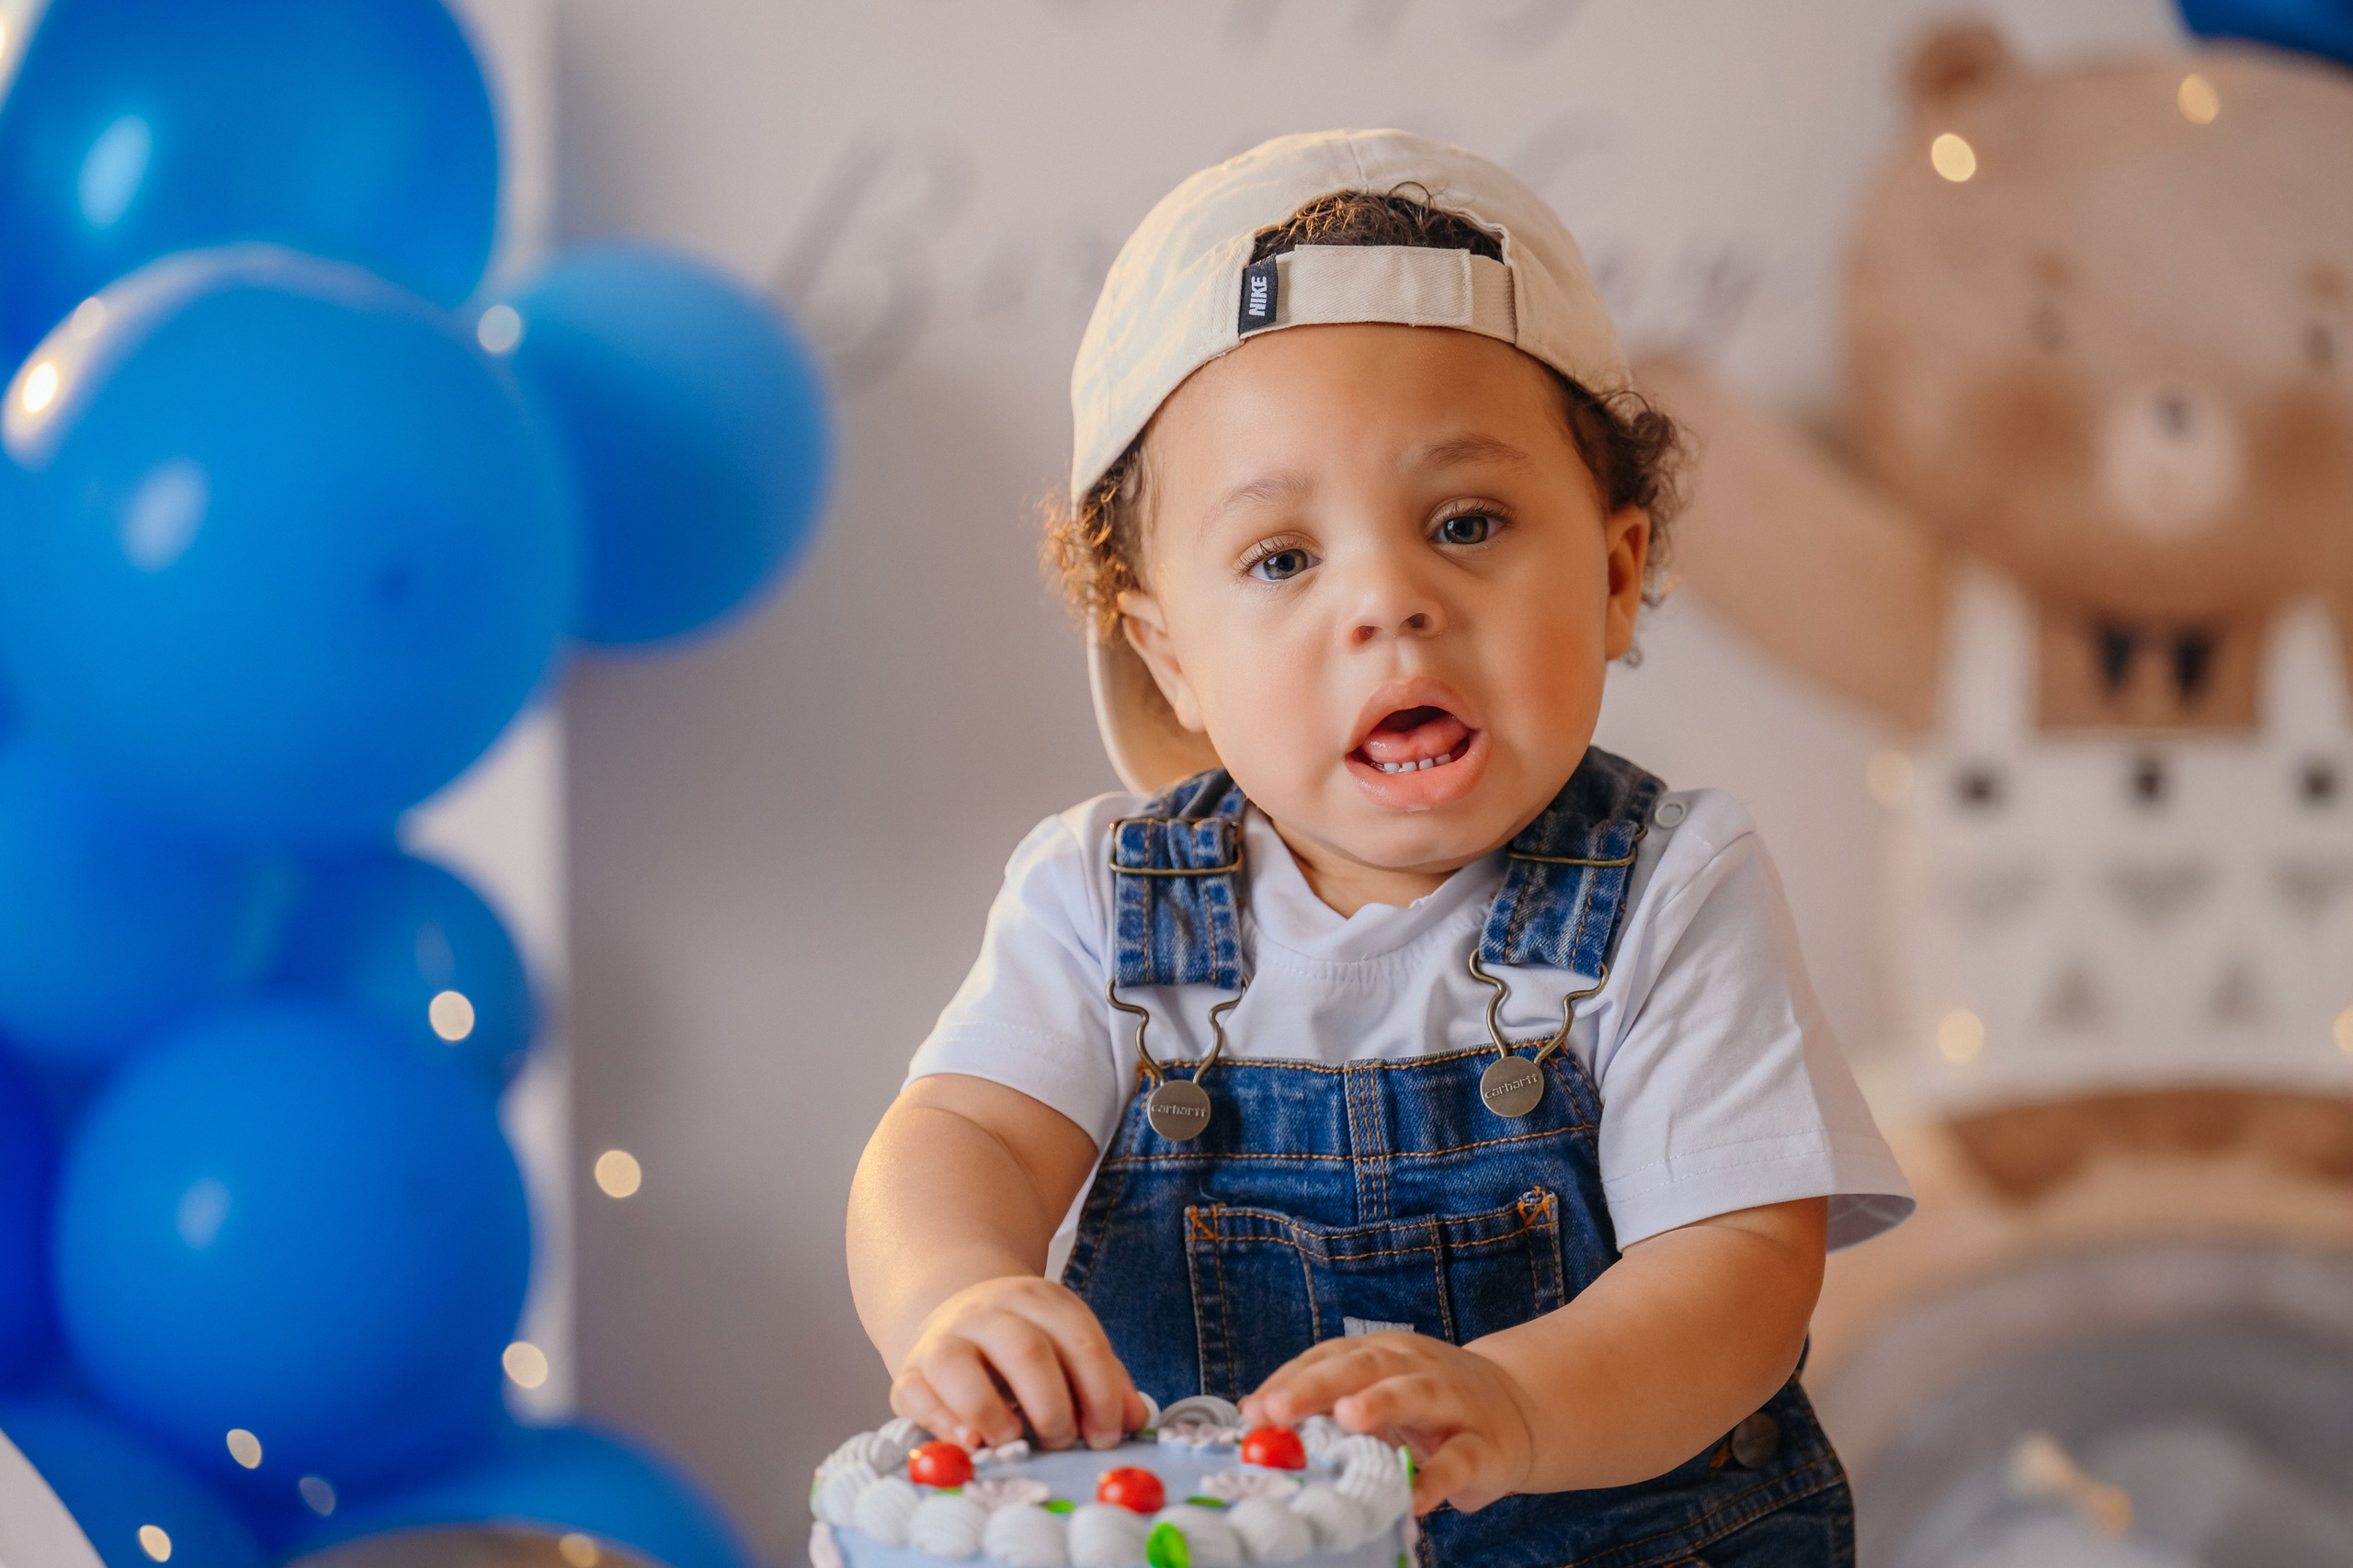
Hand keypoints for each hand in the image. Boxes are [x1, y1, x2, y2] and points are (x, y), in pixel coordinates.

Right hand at [891, 1274, 1148, 1451]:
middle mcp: (990, 1313)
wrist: (956, 1314)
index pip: (1079, 1341)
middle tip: (1062, 1441)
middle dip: (1052, 1406)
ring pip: (956, 1364)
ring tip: (1012, 1440)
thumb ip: (1105, 1381)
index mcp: (1041, 1301)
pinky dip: (939, 1421)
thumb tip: (1137, 1419)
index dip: (1100, 1393)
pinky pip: (914, 1392)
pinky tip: (969, 1443)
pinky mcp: (909, 1370)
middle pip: (1025, 1351)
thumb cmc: (1023, 1348)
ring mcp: (945, 1338)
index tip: (1108, 1436)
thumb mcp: (1068, 1348)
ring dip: (989, 1412)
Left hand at [1241, 1332, 1537, 1513]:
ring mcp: (1452, 1403)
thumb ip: (1326, 1402)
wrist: (1520, 1408)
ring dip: (1380, 1403)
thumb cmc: (1428, 1403)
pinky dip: (1434, 1478)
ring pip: (1414, 1394)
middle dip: (1318, 1385)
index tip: (1253, 1409)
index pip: (1328, 1358)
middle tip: (1279, 1409)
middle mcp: (1414, 1368)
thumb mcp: (1378, 1393)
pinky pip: (1458, 1461)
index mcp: (1382, 1353)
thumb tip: (1255, 1416)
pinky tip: (1410, 1497)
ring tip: (1347, 1419)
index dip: (1289, 1381)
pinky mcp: (1483, 1446)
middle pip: (1363, 1367)